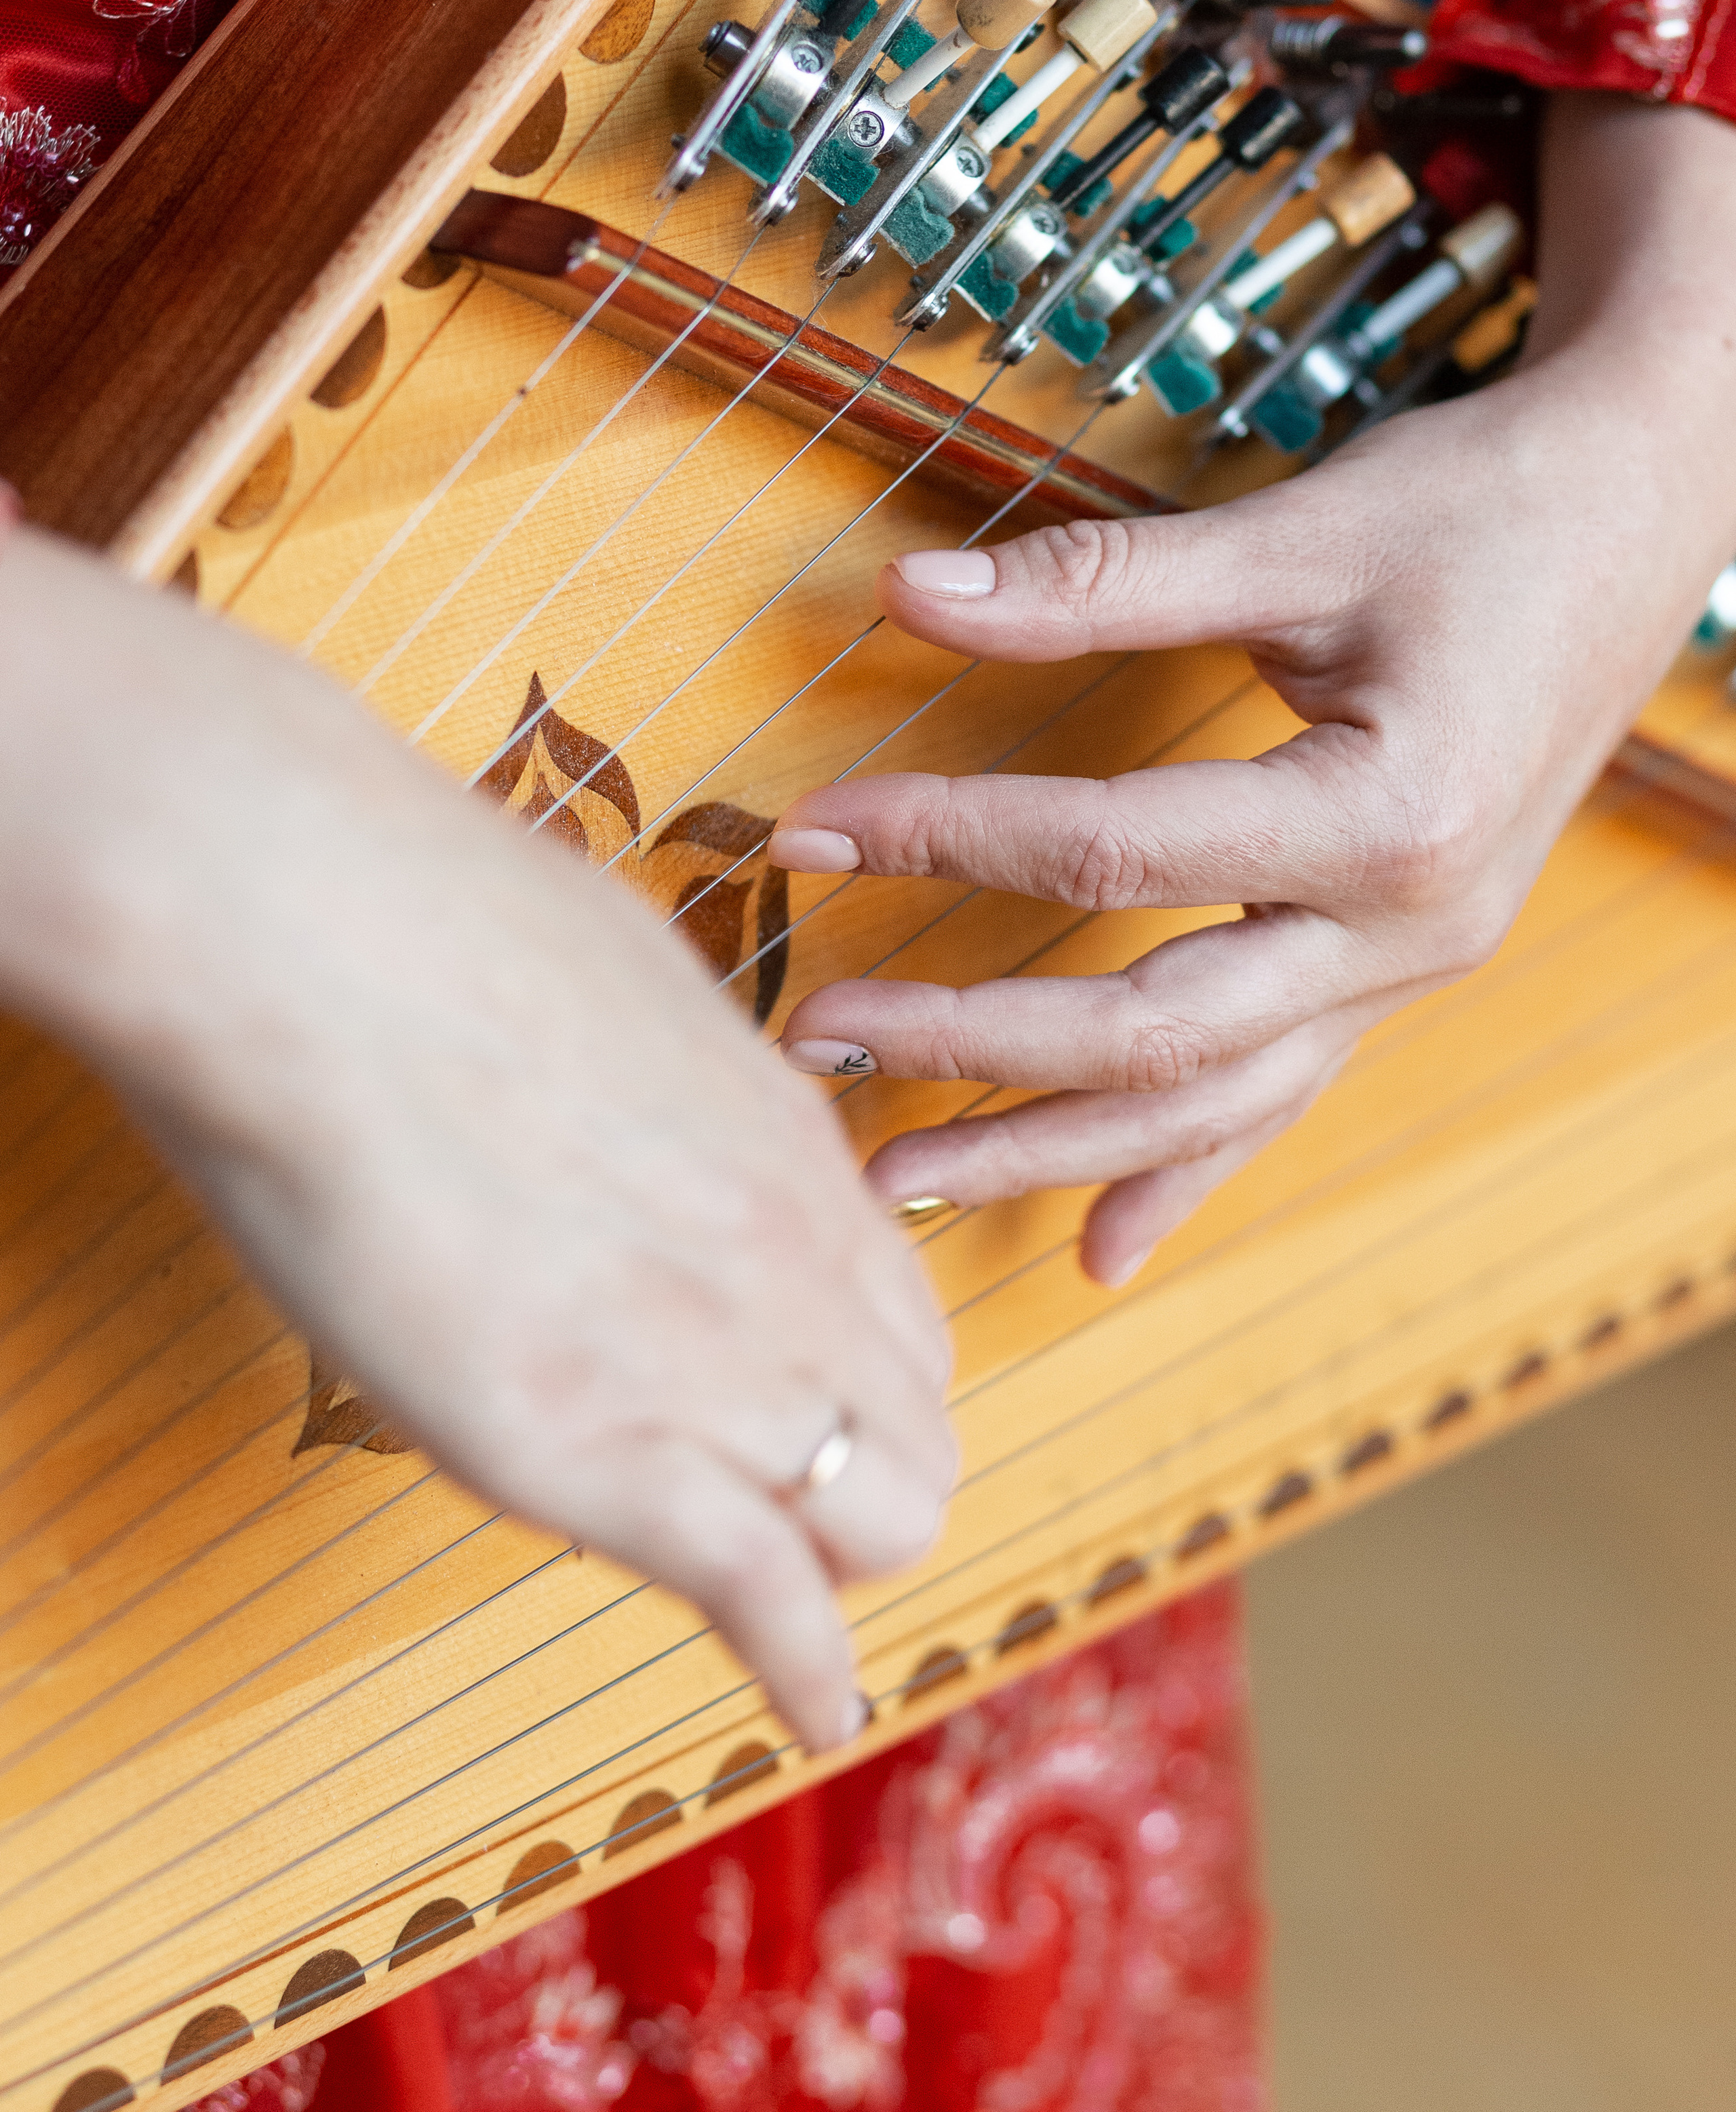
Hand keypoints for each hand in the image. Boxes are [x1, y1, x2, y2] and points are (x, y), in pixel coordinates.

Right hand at [0, 529, 953, 1751]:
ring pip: (875, 1519)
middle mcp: (789, 1255)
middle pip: (918, 1430)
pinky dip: (802, 1672)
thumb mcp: (614, 978)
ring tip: (789, 1608)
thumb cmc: (425, 922)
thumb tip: (641, 1083)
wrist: (312, 937)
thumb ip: (664, 1071)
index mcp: (788, 1144)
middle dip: (870, 1484)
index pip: (905, 1315)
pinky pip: (762, 1596)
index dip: (868, 1383)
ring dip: (836, 1565)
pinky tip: (814, 1712)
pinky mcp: (595, 1447)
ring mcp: (706, 1353)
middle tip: (791, 1515)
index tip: (817, 1413)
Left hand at [769, 94, 1735, 1284]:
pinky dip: (1184, 1174)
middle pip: (1154, 1030)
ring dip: (1053, 1149)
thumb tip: (903, 594)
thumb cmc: (1480, 508)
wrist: (1645, 508)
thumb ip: (1094, 580)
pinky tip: (1100, 1250)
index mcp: (1387, 815)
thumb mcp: (1293, 534)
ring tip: (907, 1182)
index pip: (1112, 851)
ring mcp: (1412, 967)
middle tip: (819, 1039)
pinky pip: (1280, 1096)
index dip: (946, 837)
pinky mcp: (1400, 966)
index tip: (811, 824)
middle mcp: (1410, 927)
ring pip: (1212, 1101)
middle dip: (975, 1047)